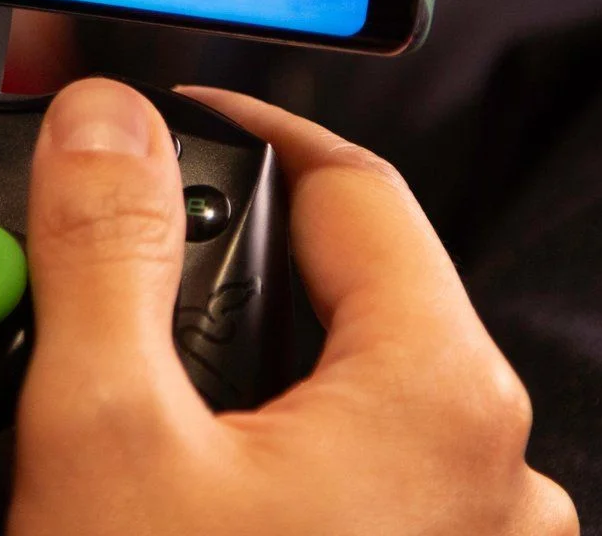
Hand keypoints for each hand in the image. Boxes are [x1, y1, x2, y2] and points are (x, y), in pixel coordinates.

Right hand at [12, 79, 575, 534]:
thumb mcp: (106, 434)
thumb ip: (103, 252)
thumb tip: (104, 121)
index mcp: (445, 398)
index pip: (350, 180)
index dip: (241, 128)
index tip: (155, 121)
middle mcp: (498, 472)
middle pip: (357, 288)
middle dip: (232, 259)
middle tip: (114, 261)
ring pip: (359, 390)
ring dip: (253, 363)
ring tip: (140, 380)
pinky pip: (368, 474)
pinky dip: (283, 449)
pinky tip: (199, 481)